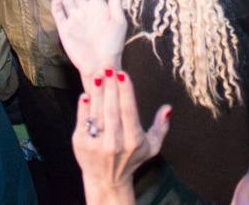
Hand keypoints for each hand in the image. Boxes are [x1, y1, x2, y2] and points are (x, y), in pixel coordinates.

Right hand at [52, 0, 127, 75]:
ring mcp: (74, 19)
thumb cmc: (113, 44)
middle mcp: (84, 11)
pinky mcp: (65, 29)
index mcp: (98, 8)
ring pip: (67, 0)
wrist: (101, 64)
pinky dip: (57, 6)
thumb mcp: (118, 21)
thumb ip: (115, 1)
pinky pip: (59, 15)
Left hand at [73, 70, 169, 201]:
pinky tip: (86, 94)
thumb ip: (161, 127)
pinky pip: (82, 121)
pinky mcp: (81, 144)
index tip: (123, 73)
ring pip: (97, 112)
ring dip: (97, 92)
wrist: (107, 181)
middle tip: (108, 67)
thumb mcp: (151, 147)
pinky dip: (83, 107)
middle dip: (110, 86)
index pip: (129, 111)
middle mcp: (115, 143)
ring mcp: (96, 144)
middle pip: (112, 109)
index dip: (125, 91)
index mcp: (133, 140)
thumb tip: (168, 108)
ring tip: (98, 75)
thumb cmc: (131, 159)